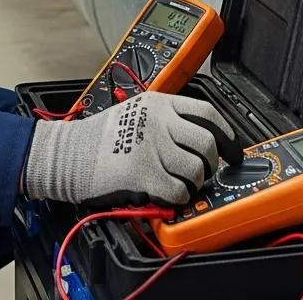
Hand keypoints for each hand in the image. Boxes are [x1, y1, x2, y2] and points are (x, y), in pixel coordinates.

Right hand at [22, 91, 240, 208]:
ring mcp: (152, 147)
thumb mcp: (136, 112)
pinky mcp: (144, 173)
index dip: (226, 134)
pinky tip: (165, 194)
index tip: (232, 149)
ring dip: (193, 183)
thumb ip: (166, 119)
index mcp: (159, 104)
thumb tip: (201, 140)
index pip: (207, 113)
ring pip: (196, 170)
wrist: (69, 154)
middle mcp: (158, 121)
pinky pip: (178, 191)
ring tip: (180, 184)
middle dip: (211, 164)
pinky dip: (177, 198)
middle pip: (206, 143)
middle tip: (203, 172)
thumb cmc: (100, 137)